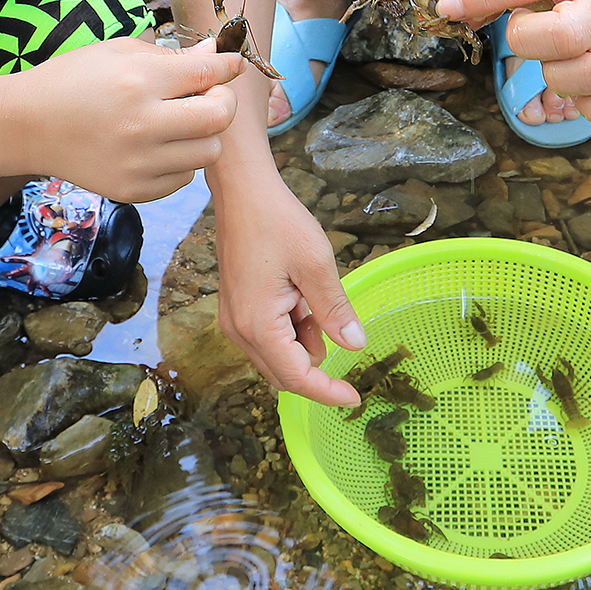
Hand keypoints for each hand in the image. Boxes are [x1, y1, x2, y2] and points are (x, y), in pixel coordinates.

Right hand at [22, 38, 243, 203]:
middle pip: (219, 118)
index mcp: (139, 81)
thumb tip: (218, 57)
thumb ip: (172, 57)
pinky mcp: (133, 191)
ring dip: (203, 133)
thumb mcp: (119, 52)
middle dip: (221, 101)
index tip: (231, 64)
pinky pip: (184, 178)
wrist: (27, 125)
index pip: (208, 75)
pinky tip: (158, 144)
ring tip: (179, 121)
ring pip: (209, 152)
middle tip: (205, 94)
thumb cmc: (73, 79)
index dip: (228, 66)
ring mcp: (138, 164)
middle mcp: (142, 125)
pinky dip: (181, 160)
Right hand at [214, 176, 365, 407]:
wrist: (243, 191)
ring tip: (314, 295)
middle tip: (339, 328)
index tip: (355, 398)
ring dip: (304, 340)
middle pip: (284, 373)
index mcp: (258, 325)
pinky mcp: (237, 308)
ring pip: (277, 354)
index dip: (327, 392)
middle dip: (316, 363)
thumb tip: (355, 346)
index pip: (297, 378)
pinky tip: (301, 293)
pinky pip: (269, 335)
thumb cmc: (278, 222)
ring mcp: (235, 320)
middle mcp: (239, 330)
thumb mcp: (317, 265)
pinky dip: (292, 327)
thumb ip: (335, 310)